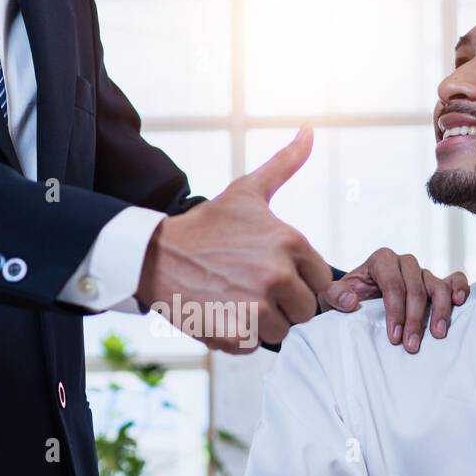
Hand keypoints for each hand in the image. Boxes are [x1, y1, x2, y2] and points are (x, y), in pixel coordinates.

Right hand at [135, 127, 331, 352]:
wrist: (154, 255)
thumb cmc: (205, 226)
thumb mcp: (247, 192)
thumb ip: (285, 164)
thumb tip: (309, 130)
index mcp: (290, 243)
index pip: (321, 282)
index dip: (299, 281)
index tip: (272, 273)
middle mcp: (278, 275)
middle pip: (305, 310)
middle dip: (283, 304)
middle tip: (250, 287)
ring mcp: (257, 306)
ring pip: (281, 331)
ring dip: (260, 322)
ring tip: (234, 299)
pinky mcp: (235, 333)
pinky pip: (253, 346)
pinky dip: (237, 336)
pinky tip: (219, 312)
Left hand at [319, 250, 469, 351]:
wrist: (357, 301)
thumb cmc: (346, 298)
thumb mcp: (331, 297)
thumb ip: (335, 296)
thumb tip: (351, 300)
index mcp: (381, 260)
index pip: (393, 283)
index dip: (395, 310)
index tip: (394, 337)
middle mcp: (404, 263)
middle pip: (416, 287)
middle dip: (414, 318)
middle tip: (412, 345)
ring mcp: (422, 272)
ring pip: (437, 285)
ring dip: (439, 311)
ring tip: (438, 334)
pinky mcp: (436, 282)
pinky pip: (454, 279)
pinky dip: (459, 288)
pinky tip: (459, 303)